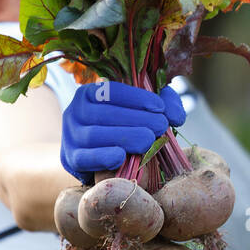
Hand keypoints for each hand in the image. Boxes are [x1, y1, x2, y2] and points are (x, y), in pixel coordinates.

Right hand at [60, 82, 186, 182]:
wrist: (95, 156)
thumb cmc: (121, 128)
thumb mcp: (139, 111)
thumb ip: (162, 105)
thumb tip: (177, 116)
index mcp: (90, 93)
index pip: (112, 91)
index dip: (137, 98)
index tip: (160, 107)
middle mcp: (76, 111)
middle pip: (105, 114)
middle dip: (137, 119)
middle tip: (161, 126)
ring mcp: (71, 135)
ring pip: (95, 135)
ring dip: (125, 137)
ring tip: (149, 140)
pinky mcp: (71, 157)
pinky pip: (85, 157)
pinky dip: (103, 157)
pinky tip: (121, 156)